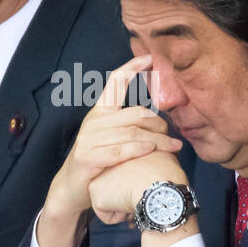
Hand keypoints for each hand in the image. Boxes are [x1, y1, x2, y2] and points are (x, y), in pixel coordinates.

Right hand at [37, 54, 182, 246]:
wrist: (72, 189)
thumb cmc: (99, 162)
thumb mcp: (112, 138)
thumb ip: (129, 124)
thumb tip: (160, 117)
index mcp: (101, 111)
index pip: (115, 82)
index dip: (131, 68)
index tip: (150, 58)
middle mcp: (94, 121)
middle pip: (136, 113)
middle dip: (160, 124)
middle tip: (175, 135)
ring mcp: (90, 138)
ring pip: (132, 132)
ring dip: (158, 140)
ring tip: (175, 148)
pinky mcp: (89, 157)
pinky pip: (119, 150)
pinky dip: (137, 149)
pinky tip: (151, 150)